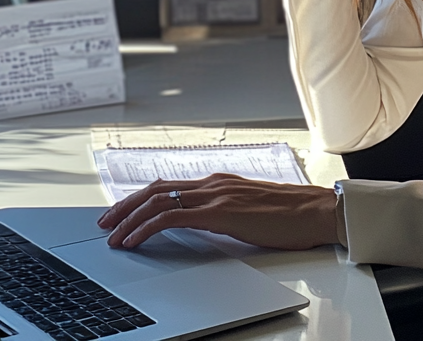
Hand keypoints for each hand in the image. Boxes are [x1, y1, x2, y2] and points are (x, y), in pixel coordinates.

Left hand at [96, 174, 338, 250]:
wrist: (317, 211)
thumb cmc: (292, 215)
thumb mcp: (251, 211)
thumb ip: (227, 212)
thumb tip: (206, 225)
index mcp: (220, 182)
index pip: (169, 186)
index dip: (140, 198)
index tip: (121, 212)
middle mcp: (213, 183)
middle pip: (156, 188)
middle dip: (125, 205)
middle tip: (104, 223)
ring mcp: (216, 194)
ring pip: (158, 199)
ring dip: (129, 217)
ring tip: (112, 235)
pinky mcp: (220, 212)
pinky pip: (172, 217)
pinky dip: (147, 226)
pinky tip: (135, 239)